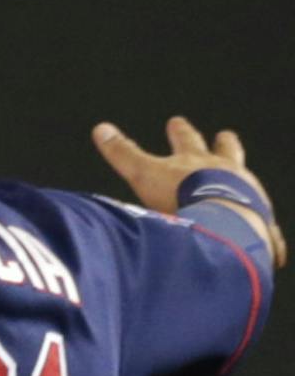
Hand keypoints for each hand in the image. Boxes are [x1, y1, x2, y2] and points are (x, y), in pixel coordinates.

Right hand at [93, 115, 285, 268]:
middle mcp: (228, 174)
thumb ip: (123, 154)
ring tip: (246, 189)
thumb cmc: (182, 199)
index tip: (175, 122)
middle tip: (224, 136)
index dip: (178, 131)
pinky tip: (275, 254)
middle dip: (222, 144)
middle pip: (227, 151)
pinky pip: (268, 235)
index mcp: (198, 162)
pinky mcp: (261, 227)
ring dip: (244, 184)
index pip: (185, 139)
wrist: (222, 224)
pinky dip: (270, 242)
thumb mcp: (145, 174)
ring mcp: (248, 197)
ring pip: (249, 185)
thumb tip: (100, 128)